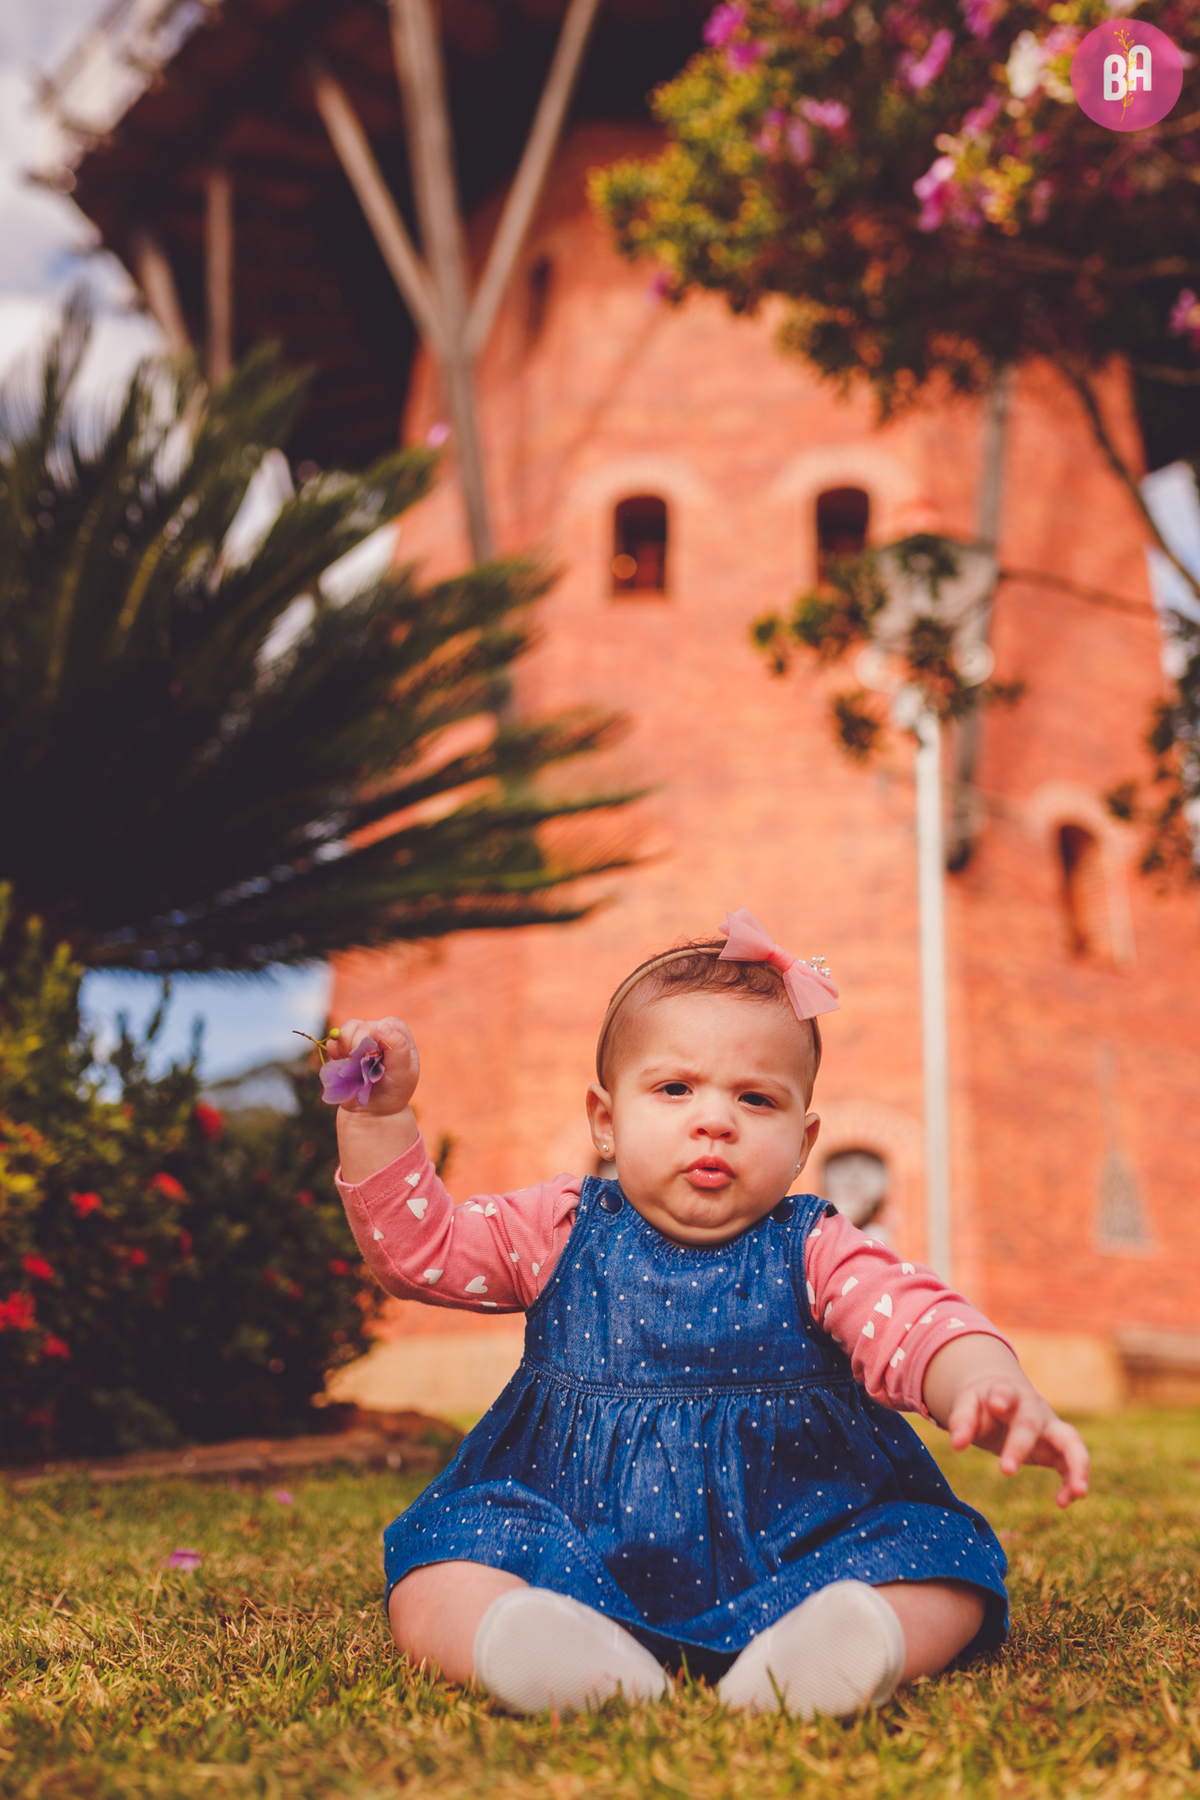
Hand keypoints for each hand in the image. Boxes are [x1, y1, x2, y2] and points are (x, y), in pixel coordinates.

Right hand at [333, 1017, 420, 1182]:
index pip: (389, 1023)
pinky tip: (342, 1066)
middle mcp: (380, 1037)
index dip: (379, 1033)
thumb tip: (383, 1025)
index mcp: (400, 1039)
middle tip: (361, 1063)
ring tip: (352, 1064)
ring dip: (346, 1044)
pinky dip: (334, 1050)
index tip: (374, 1052)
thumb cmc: (393, 1092)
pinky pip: (334, 1041)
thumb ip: (398, 1048)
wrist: (373, 1112)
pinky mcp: (344, 1050)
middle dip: (360, 1043)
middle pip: (366, 1025)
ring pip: (348, 1028)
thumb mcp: (403, 1074)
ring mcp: (361, 1042)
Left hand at [947, 1376, 1089, 1508]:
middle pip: (1031, 1423)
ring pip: (1071, 1441)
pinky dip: (1072, 1481)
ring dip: (1077, 1465)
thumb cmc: (983, 1405)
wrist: (1002, 1398)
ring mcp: (1049, 1428)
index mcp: (1006, 1393)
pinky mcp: (1058, 1448)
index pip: (1005, 1391)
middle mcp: (1033, 1409)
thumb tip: (956, 1445)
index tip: (996, 1403)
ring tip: (1079, 1492)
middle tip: (1006, 1471)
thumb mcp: (968, 1405)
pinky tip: (1063, 1502)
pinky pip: (1071, 1463)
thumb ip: (962, 1421)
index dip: (1002, 1396)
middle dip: (1020, 1445)